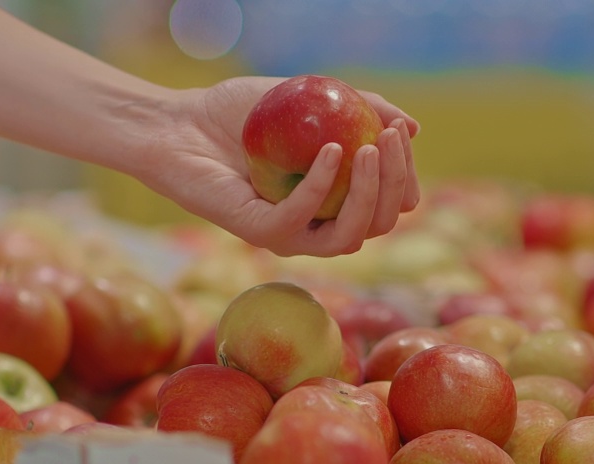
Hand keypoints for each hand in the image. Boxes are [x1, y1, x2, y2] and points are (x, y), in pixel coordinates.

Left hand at [133, 76, 419, 257]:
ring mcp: (290, 234)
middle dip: (396, 183)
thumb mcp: (313, 98)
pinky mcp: (260, 233)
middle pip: (378, 223)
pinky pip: (301, 220)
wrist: (181, 124)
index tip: (402, 136)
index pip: (388, 204)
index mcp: (335, 204)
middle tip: (391, 138)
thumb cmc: (242, 112)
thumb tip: (412, 128)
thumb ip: (361, 107)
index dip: (405, 176)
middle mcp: (317, 226)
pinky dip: (322, 186)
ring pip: (349, 235)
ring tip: (372, 149)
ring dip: (370, 195)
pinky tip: (331, 150)